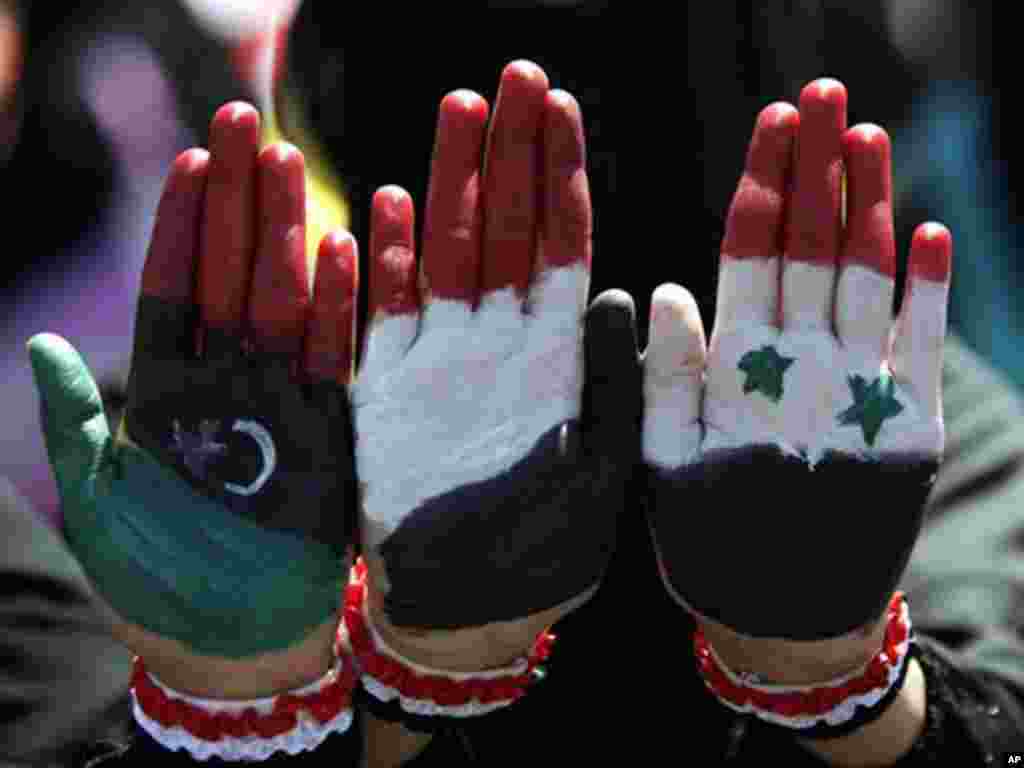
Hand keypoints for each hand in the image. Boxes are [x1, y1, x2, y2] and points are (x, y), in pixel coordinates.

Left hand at [28, 102, 358, 697]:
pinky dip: (338, 309)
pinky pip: (336, 362)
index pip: (175, 292)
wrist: (236, 644)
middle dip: (237, 204)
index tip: (192, 164)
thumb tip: (42, 349)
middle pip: (232, 280)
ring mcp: (282, 407)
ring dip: (283, 235)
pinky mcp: (331, 435)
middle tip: (245, 125)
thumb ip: (78, 423)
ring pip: (283, 305)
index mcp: (169, 396)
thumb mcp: (100, 501)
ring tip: (284, 164)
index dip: (183, 229)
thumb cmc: (158, 580)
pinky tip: (341, 247)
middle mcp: (229, 389)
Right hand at [351, 61, 639, 669]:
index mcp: (555, 359)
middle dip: (509, 156)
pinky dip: (382, 266)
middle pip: (503, 232)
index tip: (561, 109)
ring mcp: (439, 364)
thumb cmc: (544, 559)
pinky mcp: (385, 394)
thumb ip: (615, 390)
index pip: (559, 247)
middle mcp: (498, 347)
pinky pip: (381, 318)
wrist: (466, 613)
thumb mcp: (599, 475)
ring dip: (449, 185)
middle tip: (514, 76)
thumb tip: (627, 298)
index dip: (559, 178)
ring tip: (460, 110)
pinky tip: (382, 204)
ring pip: (445, 257)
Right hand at [643, 78, 950, 659]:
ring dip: (871, 206)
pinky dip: (928, 289)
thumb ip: (667, 381)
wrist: (794, 627)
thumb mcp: (662, 471)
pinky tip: (928, 231)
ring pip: (870, 284)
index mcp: (737, 387)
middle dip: (818, 170)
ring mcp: (867, 404)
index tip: (774, 124)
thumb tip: (672, 290)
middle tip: (823, 96)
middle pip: (815, 255)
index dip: (766, 188)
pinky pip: (922, 346)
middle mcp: (807, 385)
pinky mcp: (911, 430)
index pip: (752, 262)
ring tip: (868, 136)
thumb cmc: (712, 544)